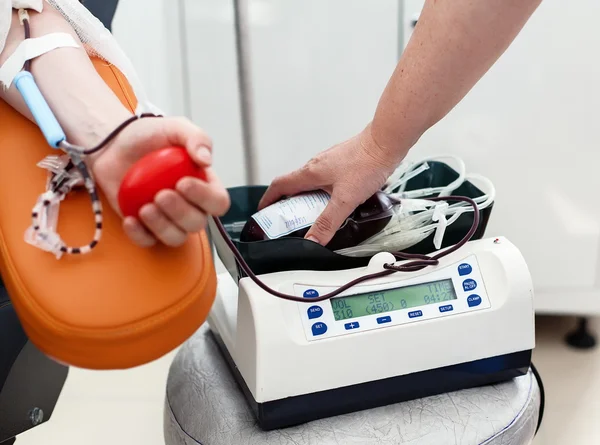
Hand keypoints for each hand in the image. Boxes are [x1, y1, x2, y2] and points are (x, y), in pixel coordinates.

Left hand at [90, 116, 229, 247]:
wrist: (114, 144)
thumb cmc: (149, 136)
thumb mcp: (175, 127)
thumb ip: (197, 137)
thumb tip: (206, 159)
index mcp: (203, 184)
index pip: (218, 202)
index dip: (205, 198)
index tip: (183, 182)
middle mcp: (190, 205)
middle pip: (197, 223)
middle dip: (180, 212)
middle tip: (160, 194)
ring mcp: (167, 218)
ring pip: (176, 237)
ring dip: (162, 226)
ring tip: (145, 207)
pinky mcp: (145, 227)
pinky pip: (148, 242)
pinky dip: (139, 234)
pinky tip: (131, 219)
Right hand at [258, 123, 399, 245]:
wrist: (387, 142)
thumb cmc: (367, 163)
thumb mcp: (346, 199)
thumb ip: (328, 222)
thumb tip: (312, 241)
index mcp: (310, 173)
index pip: (279, 186)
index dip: (268, 200)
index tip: (263, 212)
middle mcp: (316, 165)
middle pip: (294, 186)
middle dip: (289, 204)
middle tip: (290, 221)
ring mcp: (329, 163)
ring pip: (311, 183)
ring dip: (307, 199)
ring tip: (315, 216)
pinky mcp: (342, 163)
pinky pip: (325, 180)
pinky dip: (323, 193)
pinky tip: (337, 202)